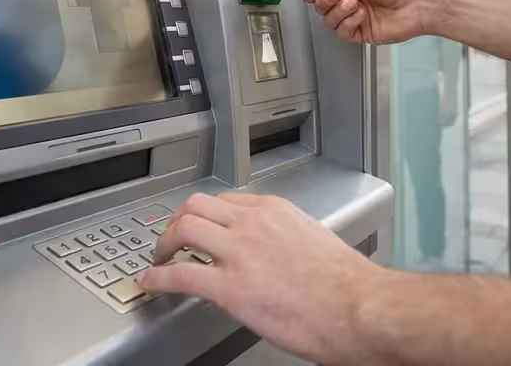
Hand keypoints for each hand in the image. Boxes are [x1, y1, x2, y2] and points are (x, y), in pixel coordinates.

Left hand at [137, 193, 383, 364]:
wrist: (359, 309)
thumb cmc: (350, 286)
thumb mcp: (317, 243)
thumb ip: (290, 240)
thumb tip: (280, 255)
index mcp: (276, 212)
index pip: (228, 201)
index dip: (208, 215)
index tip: (202, 226)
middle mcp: (253, 224)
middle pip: (197, 205)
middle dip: (178, 221)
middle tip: (172, 238)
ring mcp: (239, 253)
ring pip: (184, 228)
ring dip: (164, 243)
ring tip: (160, 258)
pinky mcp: (230, 288)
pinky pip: (181, 276)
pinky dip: (158, 278)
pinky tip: (151, 283)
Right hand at [300, 0, 433, 43]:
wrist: (418, 1)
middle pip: (321, 5)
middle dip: (324, 0)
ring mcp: (356, 16)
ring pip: (329, 20)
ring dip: (338, 11)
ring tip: (355, 3)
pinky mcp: (362, 33)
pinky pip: (342, 32)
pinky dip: (348, 23)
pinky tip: (361, 15)